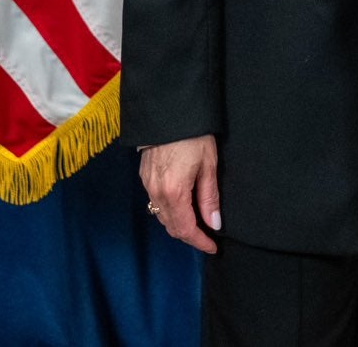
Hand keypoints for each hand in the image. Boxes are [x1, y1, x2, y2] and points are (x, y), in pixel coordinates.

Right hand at [140, 135, 220, 253]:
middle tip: (207, 236)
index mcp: (174, 192)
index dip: (200, 241)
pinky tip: (182, 206)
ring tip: (197, 222)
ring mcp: (148, 185)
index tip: (213, 246)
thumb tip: (213, 223)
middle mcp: (157, 193)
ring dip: (178, 224)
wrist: (167, 111)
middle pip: (172, 227)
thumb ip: (209, 197)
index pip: (186, 229)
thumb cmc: (193, 135)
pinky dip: (169, 211)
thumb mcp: (208, 165)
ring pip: (162, 217)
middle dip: (190, 236)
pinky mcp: (144, 177)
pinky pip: (155, 203)